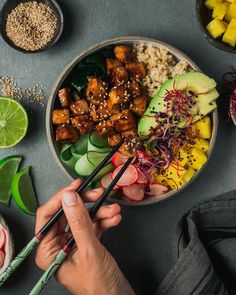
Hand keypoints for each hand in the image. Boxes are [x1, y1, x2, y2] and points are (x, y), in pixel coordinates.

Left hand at [35, 179, 134, 294]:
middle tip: (98, 194)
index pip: (48, 215)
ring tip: (113, 210)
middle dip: (86, 203)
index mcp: (48, 250)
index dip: (61, 198)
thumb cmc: (99, 285)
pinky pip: (92, 225)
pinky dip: (103, 221)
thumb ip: (79, 222)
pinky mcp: (86, 243)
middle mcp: (57, 245)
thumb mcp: (89, 250)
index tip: (76, 186)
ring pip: (83, 218)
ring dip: (99, 212)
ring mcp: (72, 243)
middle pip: (68, 214)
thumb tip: (69, 196)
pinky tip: (114, 218)